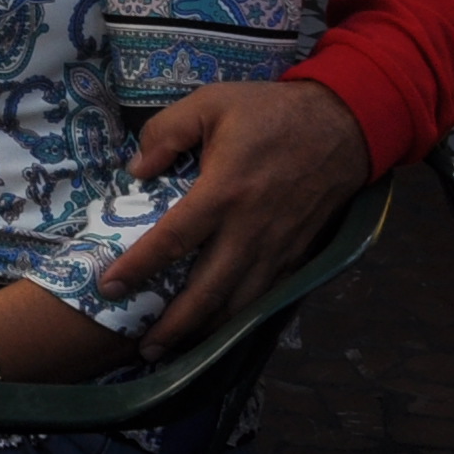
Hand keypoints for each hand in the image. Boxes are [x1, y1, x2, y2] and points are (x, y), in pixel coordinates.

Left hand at [100, 78, 367, 352]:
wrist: (344, 125)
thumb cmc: (271, 112)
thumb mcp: (210, 103)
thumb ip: (166, 133)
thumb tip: (135, 171)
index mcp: (224, 192)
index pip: (172, 240)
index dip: (138, 267)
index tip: (108, 287)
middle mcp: (251, 230)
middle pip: (208, 291)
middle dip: (175, 326)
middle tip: (143, 349)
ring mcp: (278, 247)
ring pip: (240, 303)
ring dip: (207, 331)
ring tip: (176, 351)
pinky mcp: (298, 254)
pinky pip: (266, 296)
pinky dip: (241, 317)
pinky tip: (220, 328)